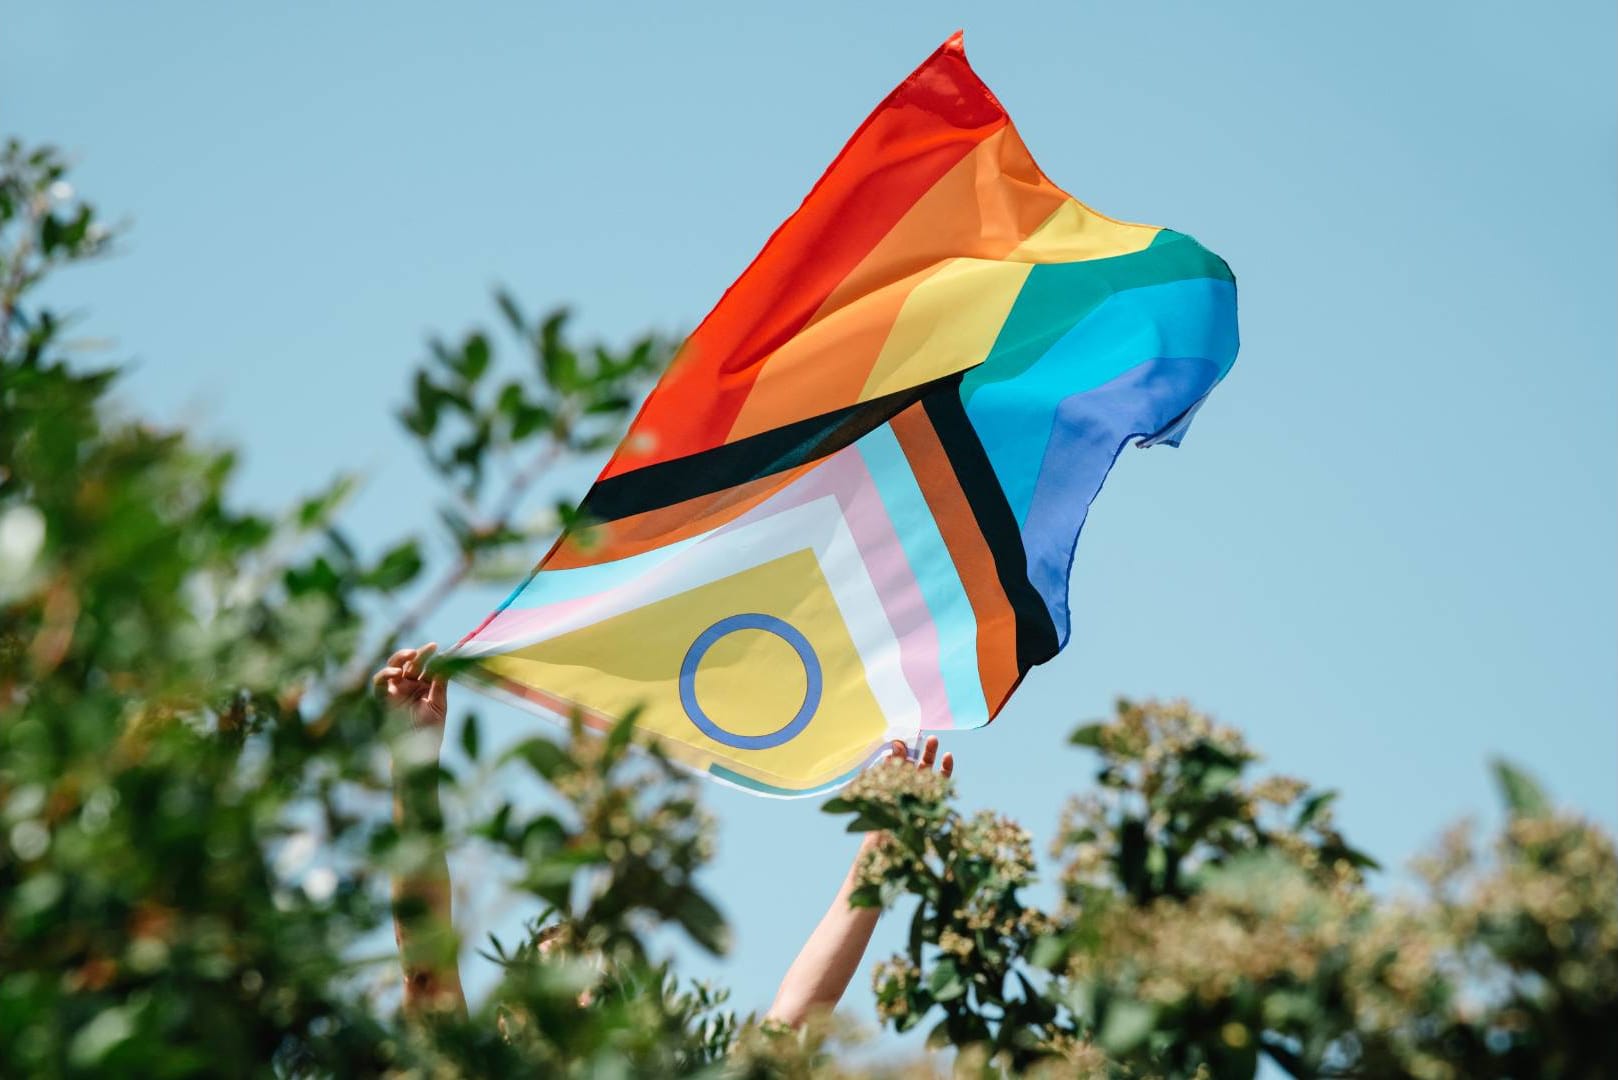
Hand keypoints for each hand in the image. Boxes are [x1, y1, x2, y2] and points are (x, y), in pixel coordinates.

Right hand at [373, 642, 447, 734]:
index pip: (427, 666)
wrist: (418, 751)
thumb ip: (440, 684)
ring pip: (393, 667)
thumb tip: (447, 660)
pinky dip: (384, 675)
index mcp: (424, 685)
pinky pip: (380, 684)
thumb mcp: (438, 704)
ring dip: (400, 658)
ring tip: (411, 655)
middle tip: (430, 647)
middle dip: (419, 654)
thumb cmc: (430, 730)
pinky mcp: (384, 699)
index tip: (440, 648)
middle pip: (411, 663)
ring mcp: (396, 690)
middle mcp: (409, 685)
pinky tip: (395, 672)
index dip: (432, 656)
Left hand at [860, 736, 954, 852]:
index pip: (897, 761)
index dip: (900, 750)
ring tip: (933, 739)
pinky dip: (946, 769)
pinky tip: (948, 757)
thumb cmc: (878, 814)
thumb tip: (896, 744)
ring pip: (928, 768)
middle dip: (916, 747)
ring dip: (931, 753)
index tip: (898, 742)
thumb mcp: (880, 785)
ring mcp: (919, 790)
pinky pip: (941, 783)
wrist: (887, 840)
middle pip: (911, 760)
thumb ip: (889, 765)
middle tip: (918, 732)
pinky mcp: (932, 798)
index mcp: (891, 780)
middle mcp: (906, 784)